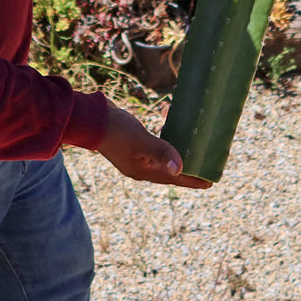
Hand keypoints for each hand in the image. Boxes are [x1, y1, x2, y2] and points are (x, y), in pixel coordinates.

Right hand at [96, 101, 212, 189]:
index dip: (191, 180)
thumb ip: (160, 153)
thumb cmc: (116, 131)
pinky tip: (167, 123)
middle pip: (168, 170)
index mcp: (142, 171)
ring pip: (161, 156)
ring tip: (191, 144)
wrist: (90, 118)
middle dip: (186, 168)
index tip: (209, 182)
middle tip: (204, 164)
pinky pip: (153, 143)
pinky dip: (163, 136)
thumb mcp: (141, 142)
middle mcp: (139, 166)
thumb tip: (180, 168)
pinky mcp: (131, 141)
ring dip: (175, 150)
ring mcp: (134, 154)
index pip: (172, 179)